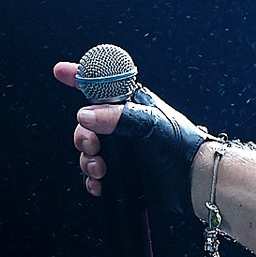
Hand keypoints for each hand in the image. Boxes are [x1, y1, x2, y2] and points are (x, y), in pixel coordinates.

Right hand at [54, 61, 211, 215]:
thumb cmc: (181, 145)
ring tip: (101, 170)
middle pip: (85, 125)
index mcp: (131, 107)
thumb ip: (116, 116)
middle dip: (82, 136)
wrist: (195, 180)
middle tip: (92, 146)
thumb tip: (84, 116)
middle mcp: (123, 127)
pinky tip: (99, 185)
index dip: (79, 77)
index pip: (100, 87)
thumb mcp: (150, 123)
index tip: (61, 71)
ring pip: (87, 152)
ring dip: (87, 161)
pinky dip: (92, 180)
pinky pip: (95, 176)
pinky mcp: (122, 174)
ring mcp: (122, 152)